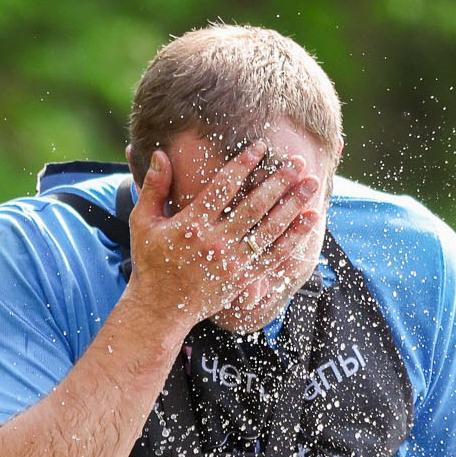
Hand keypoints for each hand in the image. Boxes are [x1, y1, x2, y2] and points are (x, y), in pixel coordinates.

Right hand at [126, 142, 324, 330]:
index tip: (262, 147)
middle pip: (253, 206)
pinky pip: (275, 256)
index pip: (222, 188)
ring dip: (293, 204)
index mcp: (191, 225)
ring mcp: (232, 262)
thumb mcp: (143, 223)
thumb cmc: (151, 263)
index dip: (244, 165)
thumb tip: (161, 154)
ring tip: (312, 183)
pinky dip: (294, 237)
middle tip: (298, 161)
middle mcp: (215, 242)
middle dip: (278, 181)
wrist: (161, 309)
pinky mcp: (243, 279)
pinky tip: (310, 219)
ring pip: (269, 229)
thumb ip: (153, 187)